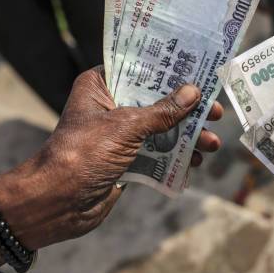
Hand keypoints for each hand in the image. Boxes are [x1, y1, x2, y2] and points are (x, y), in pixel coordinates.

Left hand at [0, 67, 221, 249]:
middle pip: (157, 101)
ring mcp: (118, 134)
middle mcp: (109, 106)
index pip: (139, 68)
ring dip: (187, 136)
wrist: (58, 204)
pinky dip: (175, 156)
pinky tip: (194, 162)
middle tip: (215, 113)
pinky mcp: (125, 158)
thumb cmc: (84, 154)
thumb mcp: (127, 126)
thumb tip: (194, 92)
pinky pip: (156, 152)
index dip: (170, 70)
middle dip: (187, 111)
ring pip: (161, 129)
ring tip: (211, 144)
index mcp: (100, 86)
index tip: (199, 70)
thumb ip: (163, 111)